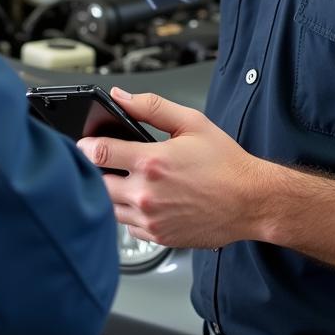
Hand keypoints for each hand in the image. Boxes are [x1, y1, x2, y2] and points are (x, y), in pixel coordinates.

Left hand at [77, 88, 266, 248]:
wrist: (251, 201)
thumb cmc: (226, 163)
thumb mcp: (191, 122)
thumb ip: (151, 107)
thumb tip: (120, 97)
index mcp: (152, 162)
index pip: (98, 153)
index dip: (84, 145)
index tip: (83, 143)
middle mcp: (147, 194)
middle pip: (97, 184)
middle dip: (96, 172)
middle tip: (107, 163)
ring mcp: (151, 220)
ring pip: (109, 208)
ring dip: (112, 193)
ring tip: (128, 180)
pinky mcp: (159, 237)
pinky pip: (128, 227)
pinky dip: (129, 214)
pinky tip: (144, 200)